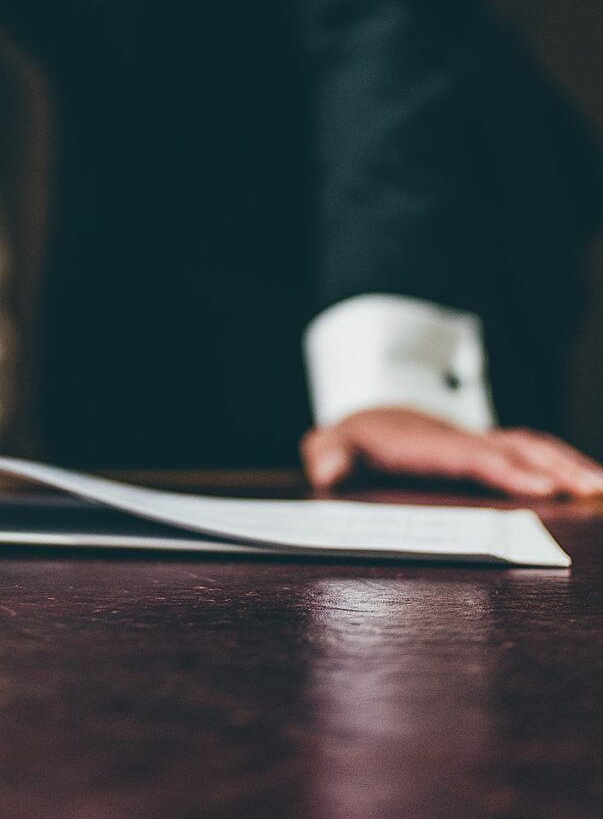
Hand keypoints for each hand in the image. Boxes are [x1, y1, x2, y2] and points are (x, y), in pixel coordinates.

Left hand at [302, 406, 602, 499]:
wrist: (370, 413)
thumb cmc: (355, 439)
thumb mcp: (333, 445)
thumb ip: (329, 456)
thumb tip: (326, 470)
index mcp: (431, 445)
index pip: (476, 457)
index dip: (510, 470)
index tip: (546, 487)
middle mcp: (463, 439)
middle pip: (516, 446)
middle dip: (556, 465)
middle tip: (593, 488)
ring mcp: (480, 442)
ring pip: (531, 445)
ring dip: (567, 461)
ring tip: (600, 486)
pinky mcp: (490, 450)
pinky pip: (532, 451)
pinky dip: (561, 461)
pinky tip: (586, 481)